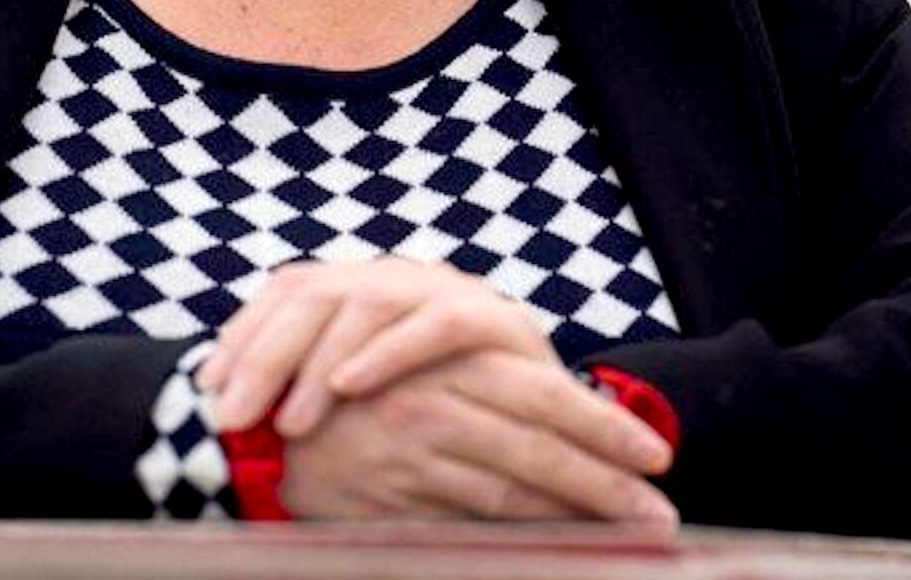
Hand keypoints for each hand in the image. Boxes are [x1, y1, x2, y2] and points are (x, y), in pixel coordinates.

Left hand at [201, 258, 554, 437]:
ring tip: (287, 422)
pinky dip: (388, 354)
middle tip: (230, 415)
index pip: (287, 291)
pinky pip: (433, 326)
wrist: (544, 414)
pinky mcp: (491, 317)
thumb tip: (227, 404)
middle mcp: (393, 276)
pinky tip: (351, 387)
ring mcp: (441, 290)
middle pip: (314, 295)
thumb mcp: (365, 391)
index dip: (243, 334)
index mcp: (359, 285)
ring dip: (318, 365)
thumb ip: (310, 384)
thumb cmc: (438, 406)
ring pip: (366, 305)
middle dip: (264, 355)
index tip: (205, 387)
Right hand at [276, 346, 677, 523]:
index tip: (656, 457)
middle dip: (607, 478)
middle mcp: (434, 403)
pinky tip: (558, 550)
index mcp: (445, 361)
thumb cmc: (340, 392)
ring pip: (513, 491)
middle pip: (538, 444)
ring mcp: (413, 455)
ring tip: (635, 531)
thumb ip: (474, 386)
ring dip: (580, 513)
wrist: (248, 426)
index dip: (602, 426)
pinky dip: (519, 539)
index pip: (541, 395)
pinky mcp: (393, 502)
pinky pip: (468, 525)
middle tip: (662, 511)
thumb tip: (551, 419)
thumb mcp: (410, 368)